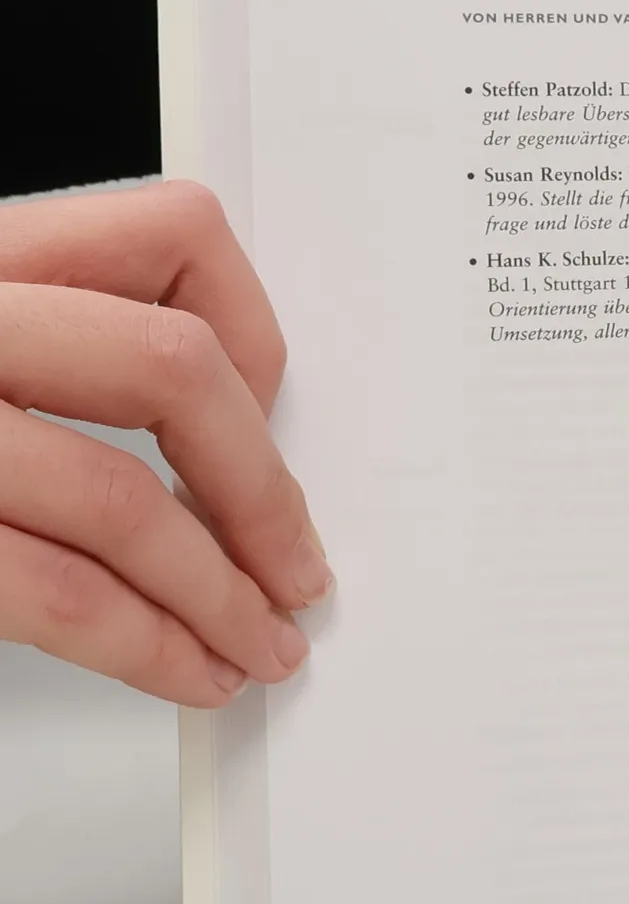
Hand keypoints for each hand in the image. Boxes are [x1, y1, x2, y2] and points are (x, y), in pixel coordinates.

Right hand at [0, 181, 327, 707]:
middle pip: (171, 370)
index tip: (269, 412)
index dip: (253, 329)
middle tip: (297, 569)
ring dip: (220, 597)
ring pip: (123, 500)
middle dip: (264, 491)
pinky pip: (55, 592)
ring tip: (258, 647)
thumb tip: (232, 443)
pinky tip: (187, 671)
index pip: (173, 232)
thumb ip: (63, 351)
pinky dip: (148, 648)